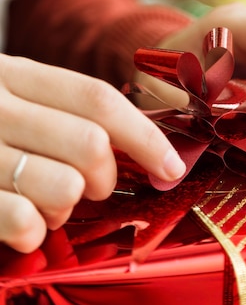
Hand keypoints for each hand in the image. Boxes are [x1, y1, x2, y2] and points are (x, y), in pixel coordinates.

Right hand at [0, 54, 185, 252]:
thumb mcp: (12, 94)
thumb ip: (61, 108)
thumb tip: (136, 140)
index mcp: (17, 75)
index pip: (97, 100)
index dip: (144, 134)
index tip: (171, 165)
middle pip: (89, 145)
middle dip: (105, 175)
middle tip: (91, 186)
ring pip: (62, 185)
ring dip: (67, 206)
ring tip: (49, 205)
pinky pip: (19, 218)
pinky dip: (35, 229)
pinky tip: (28, 226)